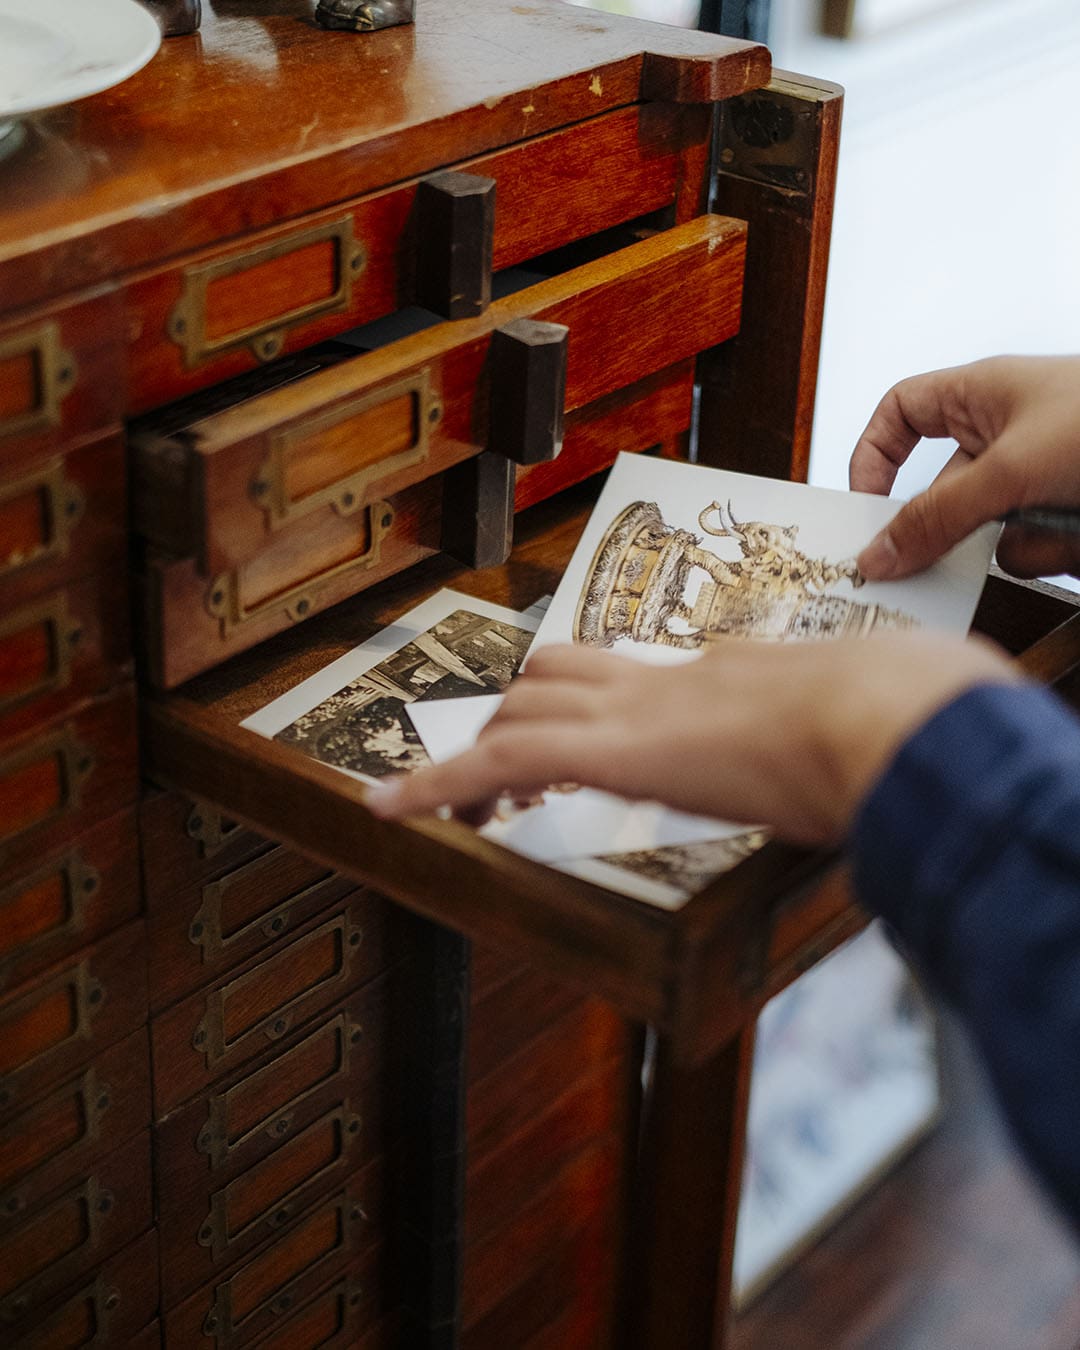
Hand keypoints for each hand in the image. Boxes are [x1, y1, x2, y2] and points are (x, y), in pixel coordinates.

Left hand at [366, 636, 1019, 845]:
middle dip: (526, 719)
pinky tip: (388, 811)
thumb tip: (861, 723)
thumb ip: (845, 722)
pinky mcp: (611, 751)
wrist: (892, 718)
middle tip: (502, 771)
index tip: (586, 728)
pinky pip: (496, 762)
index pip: (637, 675)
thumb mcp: (875, 721)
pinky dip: (436, 785)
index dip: (597, 701)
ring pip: (523, 710)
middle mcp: (672, 681)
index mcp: (730, 676)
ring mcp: (638, 709)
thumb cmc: (906, 722)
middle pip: (562, 676)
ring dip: (482, 755)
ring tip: (447, 805)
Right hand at [851, 355, 1079, 581]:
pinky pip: (1032, 545)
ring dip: (1020, 540)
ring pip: (990, 529)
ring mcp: (1036, 472)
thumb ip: (940, 515)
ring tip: (1056, 522)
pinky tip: (1077, 532)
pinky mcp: (1063, 507)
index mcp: (980, 394)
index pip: (900, 412)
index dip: (874, 455)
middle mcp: (1005, 433)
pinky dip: (1053, 548)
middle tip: (933, 559)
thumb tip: (882, 552)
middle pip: (942, 491)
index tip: (865, 504)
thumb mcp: (1011, 467)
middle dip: (951, 525)